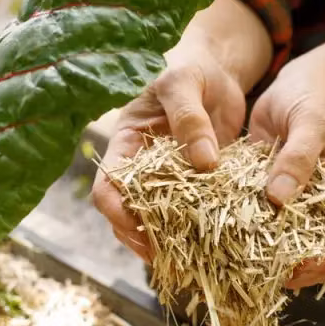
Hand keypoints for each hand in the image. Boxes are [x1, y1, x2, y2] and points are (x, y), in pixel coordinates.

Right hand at [92, 45, 246, 260]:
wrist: (218, 68)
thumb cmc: (191, 66)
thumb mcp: (184, 83)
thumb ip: (190, 120)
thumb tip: (204, 164)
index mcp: (125, 144)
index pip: (106, 187)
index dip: (116, 212)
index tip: (137, 229)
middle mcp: (141, 168)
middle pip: (127, 215)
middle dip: (142, 238)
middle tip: (167, 257)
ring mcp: (166, 180)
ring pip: (156, 222)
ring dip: (169, 242)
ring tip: (190, 260)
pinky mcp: (194, 186)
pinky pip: (189, 215)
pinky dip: (197, 231)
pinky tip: (214, 245)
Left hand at [249, 53, 324, 289]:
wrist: (302, 81)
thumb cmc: (319, 98)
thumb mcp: (313, 122)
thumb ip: (299, 159)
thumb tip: (280, 199)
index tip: (300, 266)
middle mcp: (323, 207)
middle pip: (314, 255)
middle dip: (289, 268)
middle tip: (255, 271)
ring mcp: (294, 204)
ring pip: (281, 243)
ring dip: (261, 254)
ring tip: (231, 258)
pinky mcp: (266, 195)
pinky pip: (256, 219)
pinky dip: (240, 228)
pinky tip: (214, 232)